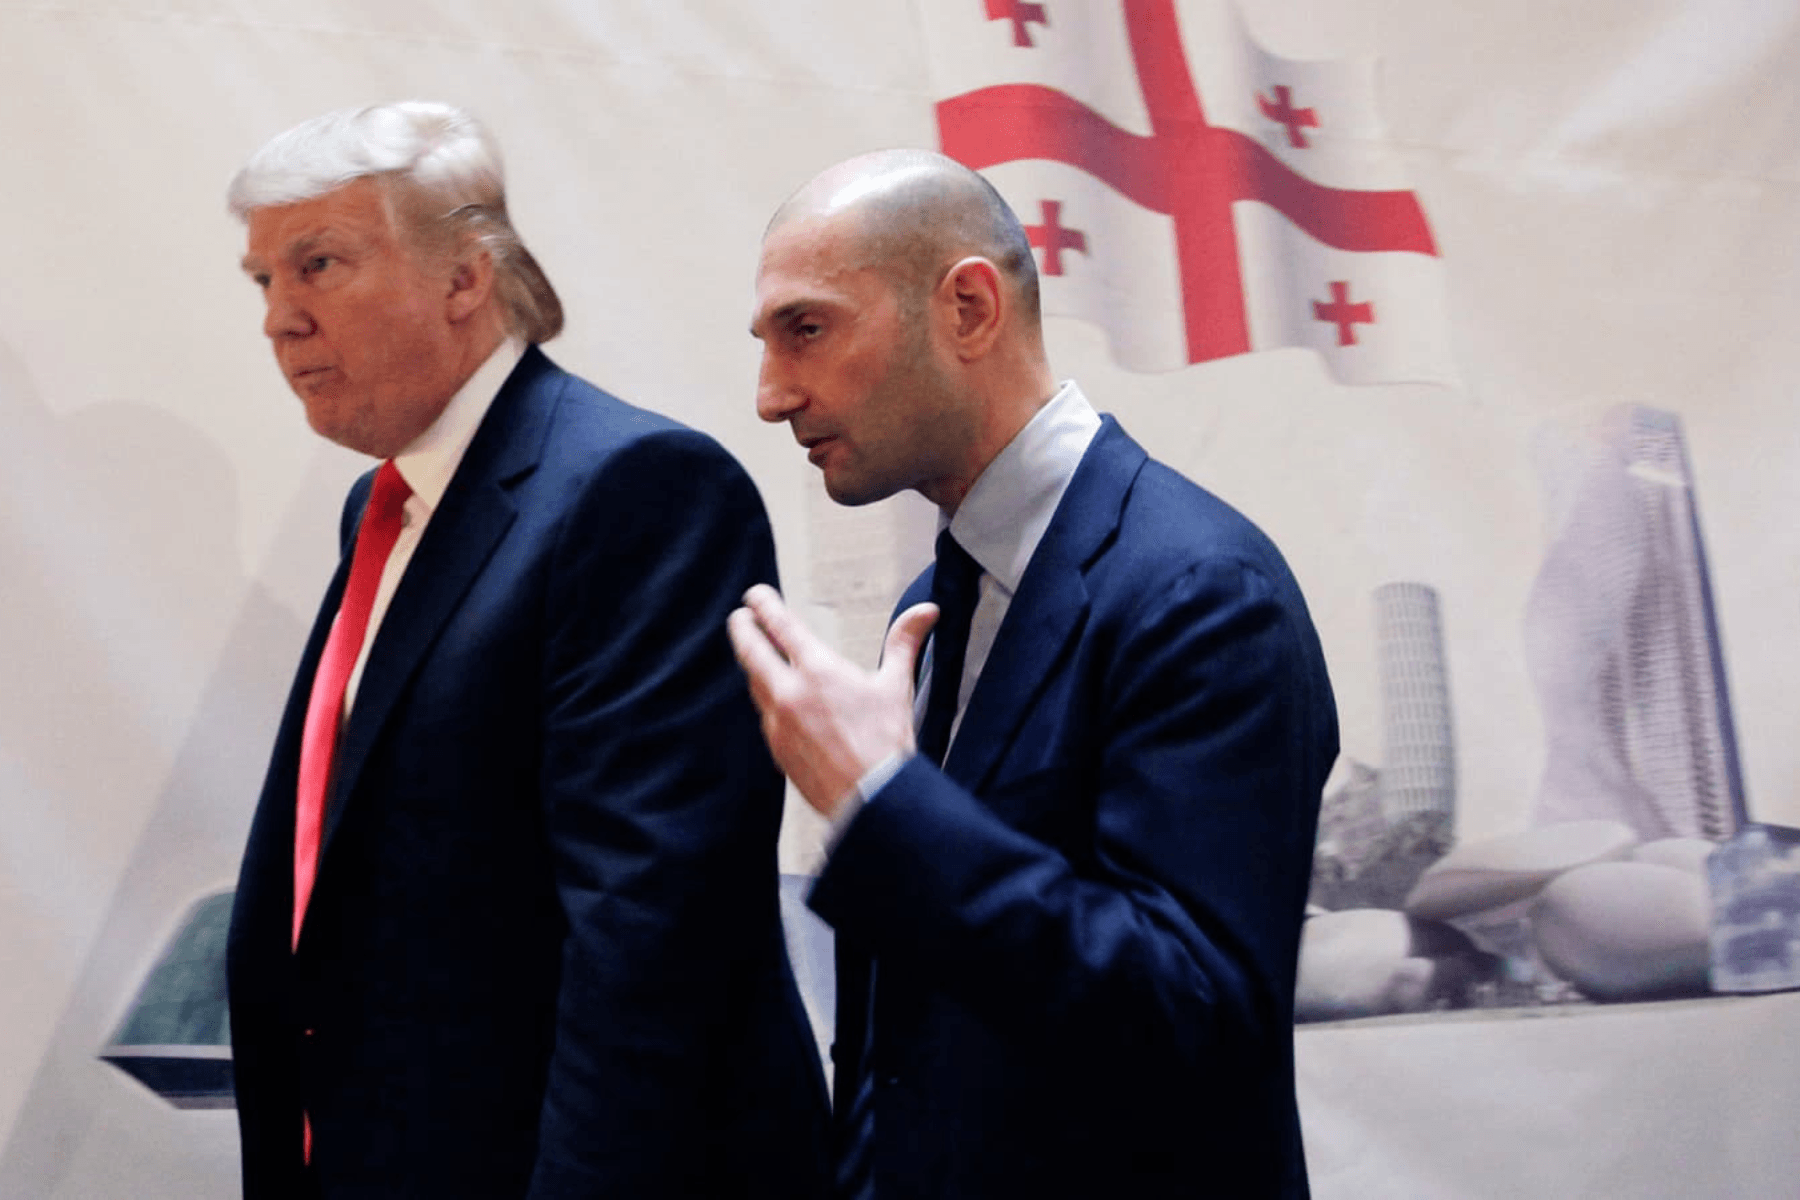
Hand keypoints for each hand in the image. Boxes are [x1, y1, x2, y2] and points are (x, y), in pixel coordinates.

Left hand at [727, 584, 938, 819]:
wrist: (872, 801)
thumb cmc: (885, 745)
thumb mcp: (897, 686)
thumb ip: (905, 642)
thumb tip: (925, 612)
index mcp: (818, 671)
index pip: (780, 626)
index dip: (764, 605)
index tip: (756, 595)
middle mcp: (789, 694)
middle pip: (751, 651)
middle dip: (743, 629)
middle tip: (741, 618)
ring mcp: (778, 723)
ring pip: (755, 685)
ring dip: (756, 666)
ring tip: (759, 657)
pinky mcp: (777, 749)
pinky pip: (765, 716)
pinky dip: (768, 701)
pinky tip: (779, 702)